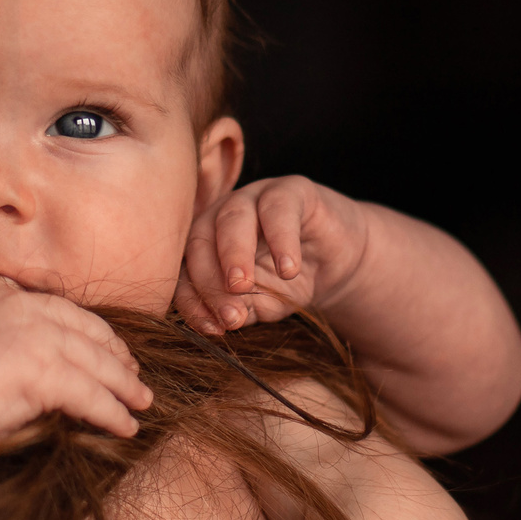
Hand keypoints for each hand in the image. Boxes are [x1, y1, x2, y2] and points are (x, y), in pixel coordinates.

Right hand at [0, 274, 152, 462]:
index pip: (56, 308)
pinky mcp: (42, 369)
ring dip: (121, 386)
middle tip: (133, 374)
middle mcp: (17, 303)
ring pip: (93, 360)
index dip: (88, 330)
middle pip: (83, 328)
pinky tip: (124, 426)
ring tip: (139, 403)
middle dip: (113, 354)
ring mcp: (32, 333)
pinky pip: (89, 394)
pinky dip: (111, 412)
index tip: (106, 346)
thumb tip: (26, 360)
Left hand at [178, 175, 373, 334]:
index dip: (192, 300)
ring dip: (234, 253)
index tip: (211, 329)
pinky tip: (289, 269)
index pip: (185, 269)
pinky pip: (279, 207)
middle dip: (209, 279)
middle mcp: (221, 215)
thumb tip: (222, 323)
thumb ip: (238, 309)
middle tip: (228, 312)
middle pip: (201, 239)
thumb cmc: (286, 282)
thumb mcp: (260, 303)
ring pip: (233, 217)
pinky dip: (281, 239)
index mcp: (204, 243)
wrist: (335, 262)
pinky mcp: (291, 190)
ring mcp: (253, 197)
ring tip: (243, 285)